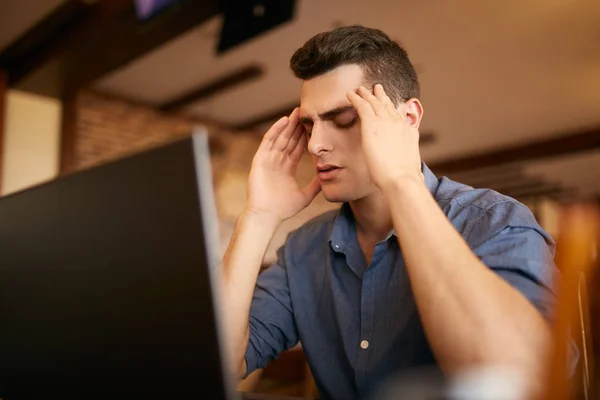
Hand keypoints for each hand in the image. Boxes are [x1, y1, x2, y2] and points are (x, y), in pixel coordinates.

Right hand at [246, 108, 320, 225]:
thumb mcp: (305, 195)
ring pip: (280, 138)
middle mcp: (277, 162)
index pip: (297, 149)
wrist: (266, 216)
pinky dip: (276, 130)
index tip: (314, 127)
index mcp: (286, 169)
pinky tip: (284, 120)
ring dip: (288, 125)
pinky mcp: (260, 160)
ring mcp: (268, 160)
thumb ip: (316, 185)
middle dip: (297, 127)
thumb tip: (328, 177)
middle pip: (289, 140)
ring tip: (297, 112)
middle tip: (307, 112)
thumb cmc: (283, 209)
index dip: (305, 137)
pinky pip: (268, 141)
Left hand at [347, 84, 422, 191]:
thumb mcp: (412, 166)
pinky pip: (362, 106)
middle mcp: (399, 123)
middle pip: (388, 106)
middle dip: (381, 96)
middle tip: (376, 88)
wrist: (401, 179)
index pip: (398, 116)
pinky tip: (350, 95)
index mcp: (408, 132)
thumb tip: (415, 171)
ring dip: (367, 94)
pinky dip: (356, 99)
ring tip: (360, 89)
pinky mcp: (372, 124)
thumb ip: (409, 163)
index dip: (391, 108)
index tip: (388, 104)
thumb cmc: (405, 180)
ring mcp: (386, 122)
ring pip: (375, 103)